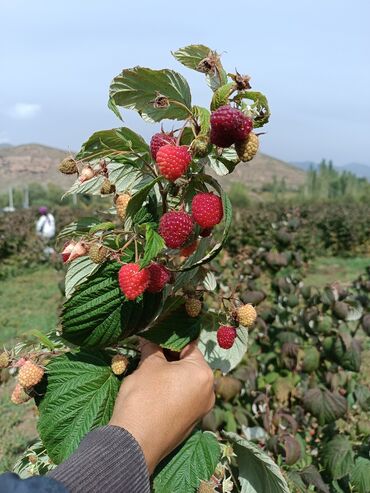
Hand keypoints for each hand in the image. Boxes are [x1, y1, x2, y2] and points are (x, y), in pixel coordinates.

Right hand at [109, 339, 214, 473]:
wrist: (134, 444)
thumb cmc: (144, 398)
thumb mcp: (148, 365)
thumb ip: (153, 348)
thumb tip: (150, 337)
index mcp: (203, 374)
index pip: (189, 345)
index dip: (170, 339)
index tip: (155, 335)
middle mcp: (209, 392)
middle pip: (188, 364)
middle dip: (169, 357)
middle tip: (148, 352)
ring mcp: (200, 410)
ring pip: (184, 382)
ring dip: (168, 374)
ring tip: (147, 370)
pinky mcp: (189, 424)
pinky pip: (182, 399)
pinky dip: (169, 391)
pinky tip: (151, 391)